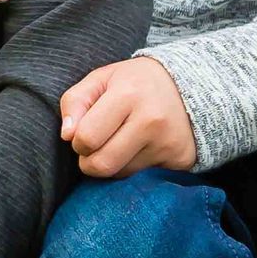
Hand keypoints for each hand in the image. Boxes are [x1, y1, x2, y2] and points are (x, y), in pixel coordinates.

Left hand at [60, 57, 196, 177]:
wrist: (189, 86)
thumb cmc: (135, 83)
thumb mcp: (102, 79)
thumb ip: (75, 101)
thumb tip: (67, 135)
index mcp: (128, 94)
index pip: (87, 138)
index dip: (78, 141)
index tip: (85, 134)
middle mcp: (151, 120)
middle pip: (102, 165)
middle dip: (89, 161)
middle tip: (96, 147)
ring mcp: (168, 143)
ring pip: (121, 175)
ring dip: (113, 165)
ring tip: (122, 143)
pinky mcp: (180, 160)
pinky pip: (143, 179)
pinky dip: (134, 168)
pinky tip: (141, 149)